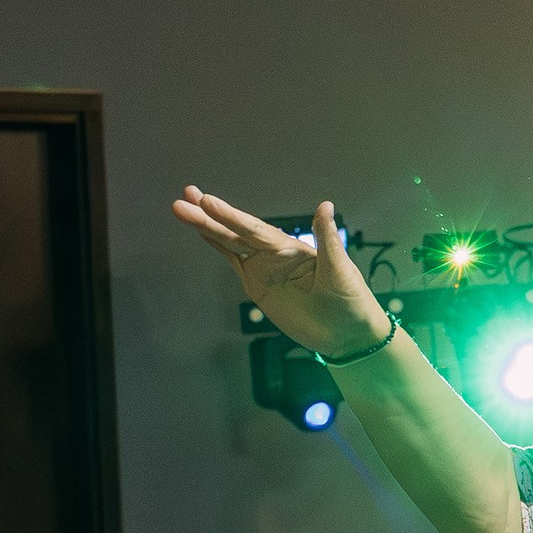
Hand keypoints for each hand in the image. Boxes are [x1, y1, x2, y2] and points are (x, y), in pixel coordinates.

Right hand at [172, 190, 386, 360]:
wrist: (347, 334)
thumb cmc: (350, 300)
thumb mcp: (339, 268)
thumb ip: (327, 238)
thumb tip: (325, 205)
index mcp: (291, 247)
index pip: (255, 228)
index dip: (231, 216)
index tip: (207, 201)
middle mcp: (274, 253)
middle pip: (236, 231)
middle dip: (209, 216)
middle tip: (183, 198)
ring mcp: (264, 269)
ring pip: (230, 243)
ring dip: (207, 227)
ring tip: (181, 209)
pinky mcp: (258, 288)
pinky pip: (234, 263)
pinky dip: (218, 247)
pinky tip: (202, 232)